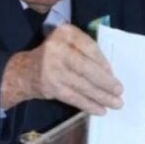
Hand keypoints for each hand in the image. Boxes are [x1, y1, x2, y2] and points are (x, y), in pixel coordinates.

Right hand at [0, 24, 122, 114]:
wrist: (25, 71)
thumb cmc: (54, 56)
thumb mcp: (68, 44)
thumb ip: (85, 52)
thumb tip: (110, 73)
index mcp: (65, 33)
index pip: (90, 47)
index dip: (104, 62)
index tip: (113, 74)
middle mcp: (57, 48)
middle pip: (87, 68)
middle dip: (106, 82)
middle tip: (119, 91)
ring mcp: (52, 68)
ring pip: (82, 84)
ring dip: (101, 96)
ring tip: (115, 104)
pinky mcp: (51, 86)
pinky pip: (74, 97)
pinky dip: (89, 104)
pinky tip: (100, 110)